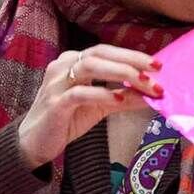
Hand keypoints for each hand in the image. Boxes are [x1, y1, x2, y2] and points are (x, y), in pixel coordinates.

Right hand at [17, 45, 158, 168]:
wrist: (35, 142)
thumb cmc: (68, 119)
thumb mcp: (101, 106)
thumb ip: (125, 98)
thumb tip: (154, 94)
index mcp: (73, 61)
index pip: (106, 51)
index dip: (132, 55)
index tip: (158, 65)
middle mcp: (63, 66)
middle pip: (100, 53)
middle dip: (132, 61)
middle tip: (157, 73)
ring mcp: (56, 83)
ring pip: (90, 66)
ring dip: (122, 74)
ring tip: (144, 84)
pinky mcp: (54, 103)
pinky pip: (79, 93)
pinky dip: (102, 94)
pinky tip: (119, 99)